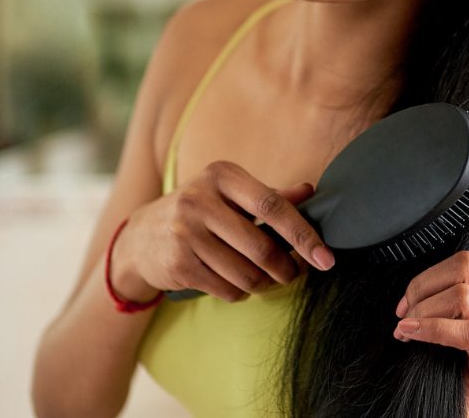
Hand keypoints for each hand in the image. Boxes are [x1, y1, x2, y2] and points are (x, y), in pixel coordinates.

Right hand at [111, 160, 334, 302]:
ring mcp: (186, 233)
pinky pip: (228, 290)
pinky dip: (242, 292)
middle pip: (262, 247)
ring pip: (247, 274)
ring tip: (265, 278)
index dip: (303, 233)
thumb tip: (311, 191)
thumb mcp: (232, 194)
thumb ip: (272, 195)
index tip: (326, 257)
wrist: (142, 237)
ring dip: (265, 283)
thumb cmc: (202, 211)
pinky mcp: (178, 264)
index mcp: (222, 175)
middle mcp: (200, 200)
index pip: (272, 205)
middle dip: (287, 268)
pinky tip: (237, 283)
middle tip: (294, 273)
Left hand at [392, 167, 468, 410]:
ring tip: (404, 325)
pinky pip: (465, 329)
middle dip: (425, 282)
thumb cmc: (428, 351)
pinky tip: (409, 334)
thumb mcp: (431, 307)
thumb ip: (434, 281)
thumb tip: (411, 269)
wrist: (430, 399)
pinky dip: (429, 329)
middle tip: (402, 304)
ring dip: (422, 310)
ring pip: (464, 296)